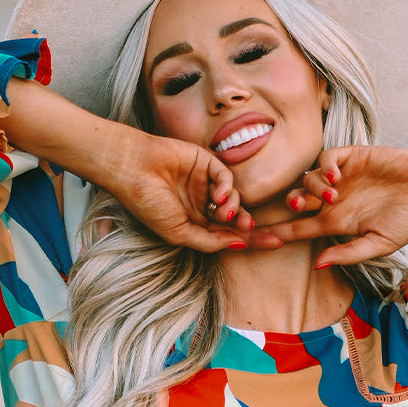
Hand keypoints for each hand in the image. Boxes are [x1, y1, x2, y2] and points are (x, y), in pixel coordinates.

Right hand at [109, 129, 274, 252]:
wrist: (130, 169)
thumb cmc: (148, 204)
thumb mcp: (179, 233)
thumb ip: (210, 241)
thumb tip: (240, 244)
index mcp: (197, 225)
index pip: (230, 235)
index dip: (254, 240)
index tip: (277, 243)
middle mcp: (203, 205)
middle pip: (237, 217)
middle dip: (248, 224)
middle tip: (251, 226)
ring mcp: (204, 184)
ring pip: (235, 197)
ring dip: (235, 206)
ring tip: (222, 210)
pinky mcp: (204, 162)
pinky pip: (225, 175)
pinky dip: (228, 186)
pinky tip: (219, 194)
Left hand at [258, 147, 407, 266]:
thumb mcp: (379, 244)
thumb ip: (348, 254)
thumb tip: (317, 265)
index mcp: (337, 223)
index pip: (301, 229)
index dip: (281, 233)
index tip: (261, 238)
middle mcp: (335, 200)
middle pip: (298, 201)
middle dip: (291, 204)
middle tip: (298, 206)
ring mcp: (342, 177)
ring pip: (308, 179)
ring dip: (313, 187)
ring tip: (333, 193)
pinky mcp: (352, 156)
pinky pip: (326, 157)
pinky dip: (325, 165)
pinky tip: (337, 175)